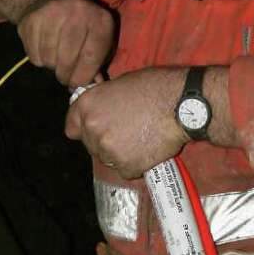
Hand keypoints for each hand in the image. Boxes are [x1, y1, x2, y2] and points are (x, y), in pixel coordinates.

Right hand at [18, 0, 115, 86]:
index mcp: (100, 20)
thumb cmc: (81, 25)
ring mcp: (53, 14)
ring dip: (51, 66)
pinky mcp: (32, 19)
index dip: (83, 76)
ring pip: (49, 58)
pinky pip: (34, 53)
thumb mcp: (97, 38)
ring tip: (55, 60)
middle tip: (64, 77)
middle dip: (65, 75)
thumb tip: (93, 87)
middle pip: (68, 59)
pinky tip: (44, 50)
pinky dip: (38, 58)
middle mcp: (77, 13)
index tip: (76, 84)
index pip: (91, 57)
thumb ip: (98, 62)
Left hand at [64, 68, 186, 177]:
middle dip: (105, 140)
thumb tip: (99, 110)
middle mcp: (92, 129)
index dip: (85, 127)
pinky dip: (136, 164)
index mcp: (87, 106)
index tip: (97, 127)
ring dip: (120, 153)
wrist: (182, 105)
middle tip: (127, 131)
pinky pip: (126, 170)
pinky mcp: (126, 166)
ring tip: (140, 140)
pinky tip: (148, 149)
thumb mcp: (120, 84)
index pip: (71, 126)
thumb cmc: (156, 87)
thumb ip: (103, 101)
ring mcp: (108, 150)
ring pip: (108, 159)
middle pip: (91, 145)